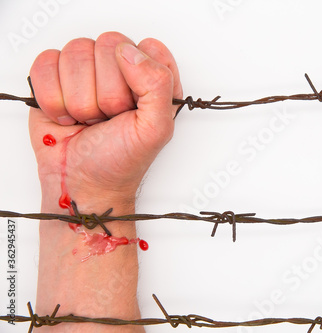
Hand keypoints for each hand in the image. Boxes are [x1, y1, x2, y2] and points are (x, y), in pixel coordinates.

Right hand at [28, 31, 181, 209]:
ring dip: (79, 98)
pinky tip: (66, 117)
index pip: (148, 47)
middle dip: (106, 92)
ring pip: (76, 52)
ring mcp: (86, 72)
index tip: (133, 104)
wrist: (81, 185)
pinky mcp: (55, 78)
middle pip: (109, 45)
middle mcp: (121, 70)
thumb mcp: (156, 129)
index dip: (137, 75)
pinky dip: (53, 97)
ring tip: (89, 119)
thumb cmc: (120, 162)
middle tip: (109, 117)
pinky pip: (46, 63)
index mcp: (152, 79)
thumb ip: (158, 84)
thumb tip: (129, 52)